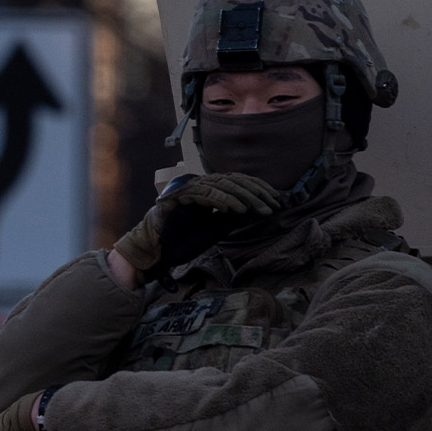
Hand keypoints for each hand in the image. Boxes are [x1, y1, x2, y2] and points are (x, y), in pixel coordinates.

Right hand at [111, 173, 283, 276]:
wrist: (155, 251)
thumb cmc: (182, 240)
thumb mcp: (215, 228)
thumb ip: (231, 217)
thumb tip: (256, 211)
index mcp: (208, 189)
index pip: (237, 181)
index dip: (258, 188)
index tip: (276, 199)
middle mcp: (198, 184)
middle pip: (233, 180)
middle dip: (256, 192)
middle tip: (273, 205)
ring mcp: (187, 188)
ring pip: (221, 184)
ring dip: (243, 196)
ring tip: (260, 208)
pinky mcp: (178, 196)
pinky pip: (205, 194)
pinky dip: (222, 200)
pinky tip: (237, 209)